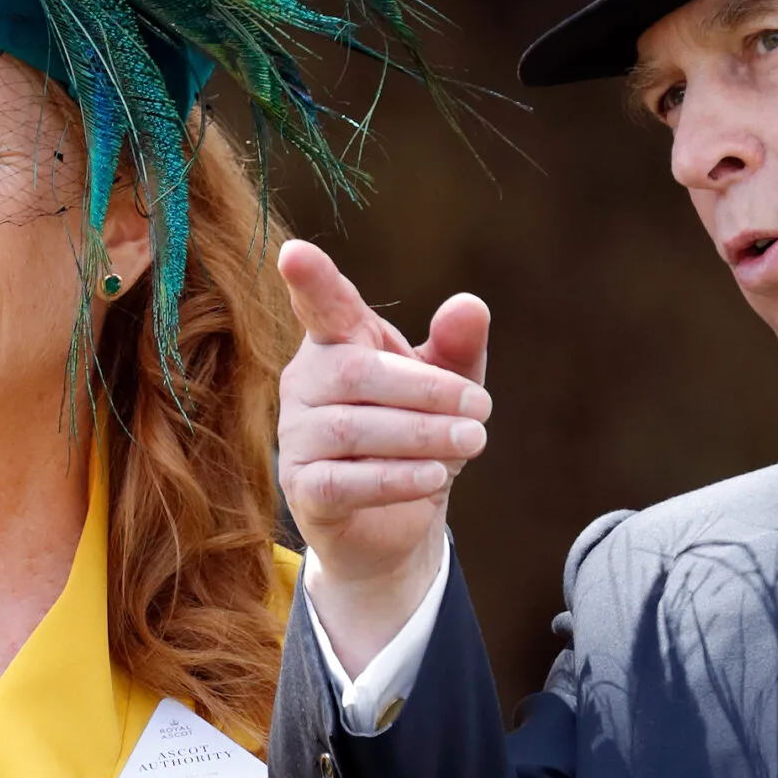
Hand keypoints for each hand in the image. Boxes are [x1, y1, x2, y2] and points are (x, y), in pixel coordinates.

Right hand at [276, 241, 491, 673]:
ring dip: (423, 434)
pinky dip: (395, 478)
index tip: (295, 254)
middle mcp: (305, 382)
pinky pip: (345, 481)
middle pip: (356, 373)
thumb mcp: (449, 385)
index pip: (322, 306)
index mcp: (337, 342)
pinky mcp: (303, 490)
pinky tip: (435, 478)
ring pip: (353, 428)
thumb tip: (469, 304)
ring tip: (473, 441)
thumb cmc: (416, 433)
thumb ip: (458, 346)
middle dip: (426, 389)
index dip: (311, 281)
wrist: (395, 523)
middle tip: (482, 408)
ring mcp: (297, 437)